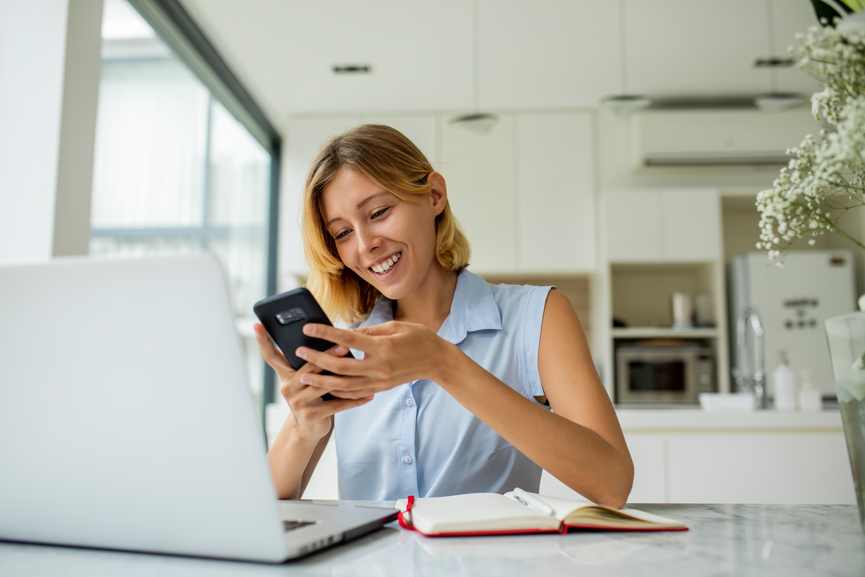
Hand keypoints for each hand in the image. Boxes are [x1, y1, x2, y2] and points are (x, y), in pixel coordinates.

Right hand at [253, 323, 372, 442]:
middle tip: (344, 344)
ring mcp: (299, 403)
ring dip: (343, 375)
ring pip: (323, 384)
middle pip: (308, 366)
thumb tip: (328, 338)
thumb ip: (311, 363)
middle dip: (327, 355)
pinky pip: (336, 404)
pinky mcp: (312, 415)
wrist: (308, 429)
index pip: (271, 355)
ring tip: (358, 366)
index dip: (262, 340)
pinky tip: (368, 395)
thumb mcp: (305, 380)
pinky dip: (354, 400)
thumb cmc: (312, 397)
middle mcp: (288, 388)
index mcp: (285, 375)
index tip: (257, 324)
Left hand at [294, 321, 452, 398]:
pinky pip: (355, 393)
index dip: (325, 334)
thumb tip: (345, 333)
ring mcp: (380, 380)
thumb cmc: (418, 337)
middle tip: (299, 352)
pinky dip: (338, 391)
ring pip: (344, 385)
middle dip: (317, 360)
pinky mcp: (381, 388)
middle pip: (340, 366)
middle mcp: (379, 366)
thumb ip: (369, 331)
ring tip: (304, 376)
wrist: (436, 361)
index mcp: (382, 347)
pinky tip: (325, 388)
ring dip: (322, 381)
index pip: (347, 340)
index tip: (308, 329)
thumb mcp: (395, 326)